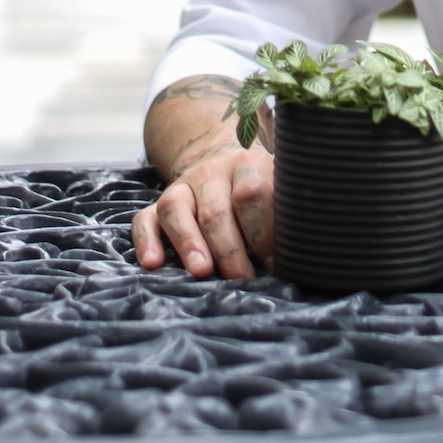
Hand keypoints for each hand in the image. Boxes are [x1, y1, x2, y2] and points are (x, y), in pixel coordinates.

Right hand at [131, 140, 274, 279]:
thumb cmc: (258, 192)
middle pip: (215, 209)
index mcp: (247, 165)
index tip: (272, 262)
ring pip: (176, 209)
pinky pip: (144, 219)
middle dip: (229, 248)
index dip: (262, 230)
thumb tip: (297, 254)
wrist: (223, 164)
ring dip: (189, 243)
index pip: (251, 192)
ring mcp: (181, 187)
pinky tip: (153, 263)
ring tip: (201, 271)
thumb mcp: (277, 190)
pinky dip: (146, 240)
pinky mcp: (157, 205)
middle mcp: (211, 172)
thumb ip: (284, 213)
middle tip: (242, 278)